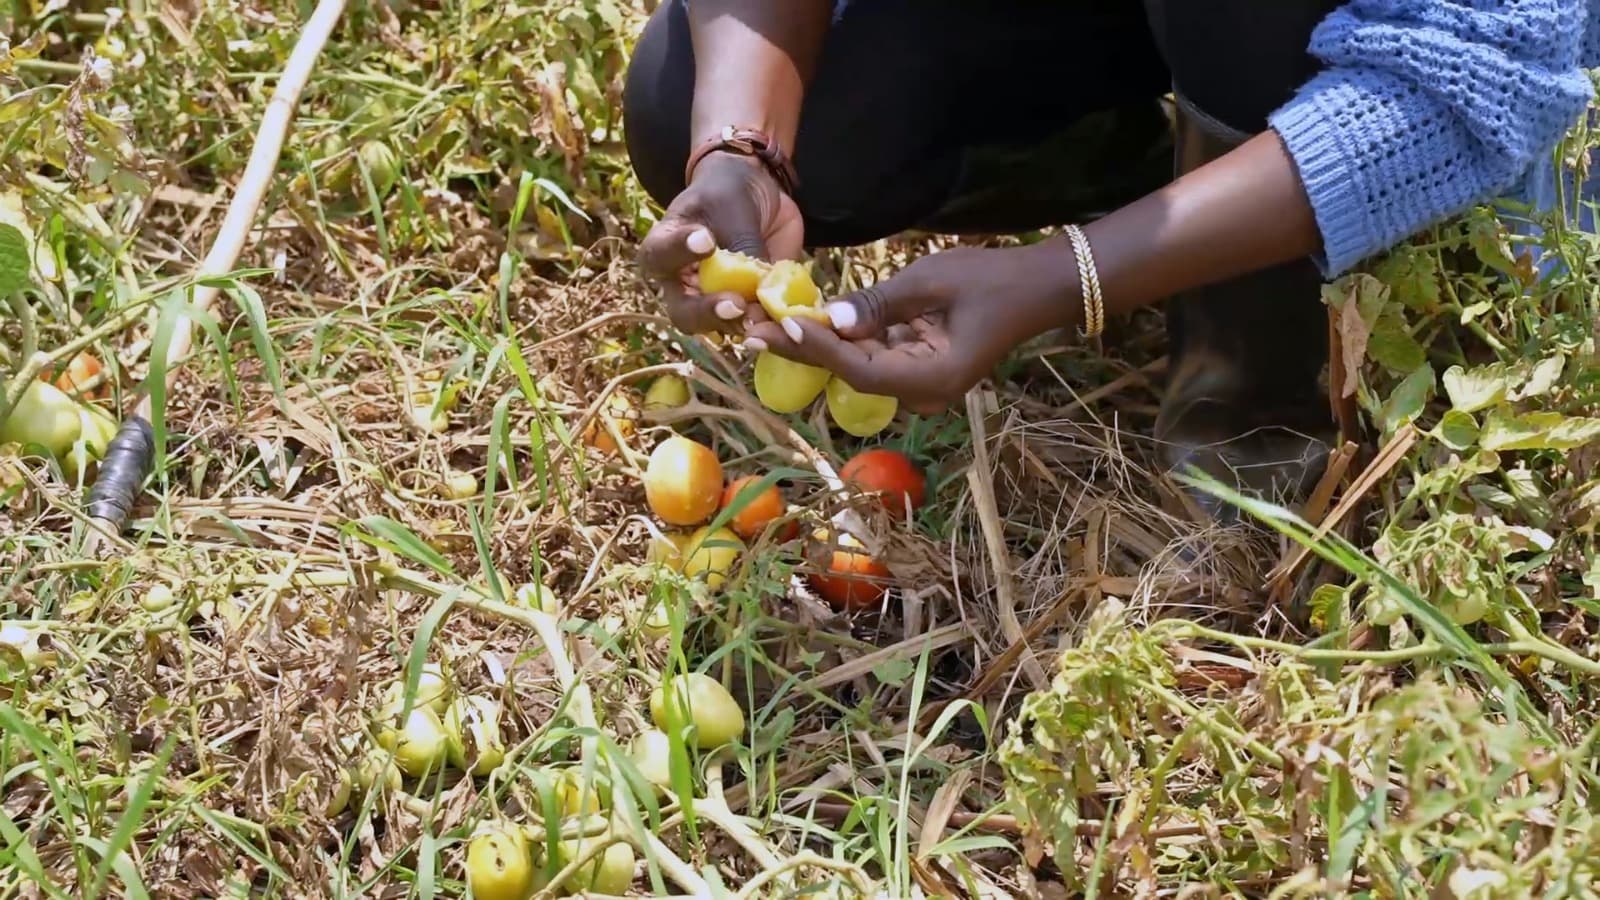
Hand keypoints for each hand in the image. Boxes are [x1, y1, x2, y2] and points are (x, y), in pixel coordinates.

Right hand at [637, 152, 804, 334]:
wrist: (753, 196)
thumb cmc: (727, 194)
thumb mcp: (731, 207)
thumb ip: (741, 243)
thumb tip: (762, 287)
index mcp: (665, 250)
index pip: (659, 257)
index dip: (679, 252)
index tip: (705, 240)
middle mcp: (683, 285)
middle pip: (685, 314)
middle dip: (710, 312)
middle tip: (736, 303)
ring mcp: (714, 301)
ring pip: (721, 327)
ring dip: (745, 323)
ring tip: (765, 312)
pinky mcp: (747, 306)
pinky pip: (757, 324)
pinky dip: (771, 322)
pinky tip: (785, 316)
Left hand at [745, 243, 1079, 413]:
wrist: (1035, 289)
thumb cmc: (991, 280)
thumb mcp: (932, 281)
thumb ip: (879, 303)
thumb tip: (830, 319)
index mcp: (933, 378)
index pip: (861, 369)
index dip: (818, 349)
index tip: (780, 326)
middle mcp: (925, 393)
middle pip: (852, 373)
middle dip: (805, 349)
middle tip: (751, 330)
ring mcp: (921, 384)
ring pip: (859, 365)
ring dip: (818, 344)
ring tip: (767, 323)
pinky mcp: (918, 368)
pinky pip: (875, 355)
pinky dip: (845, 338)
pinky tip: (806, 319)